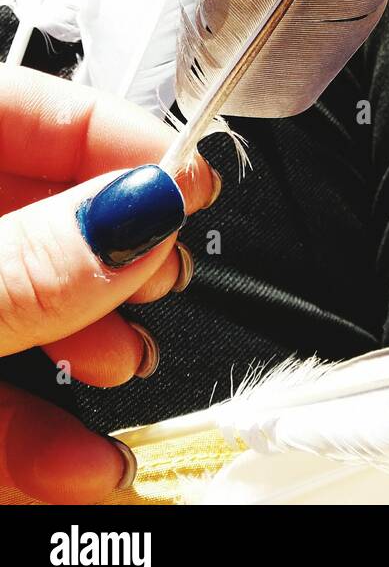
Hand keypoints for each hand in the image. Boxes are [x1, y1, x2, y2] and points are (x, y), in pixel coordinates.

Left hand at [0, 66, 218, 503]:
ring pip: (18, 306)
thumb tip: (145, 212)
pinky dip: (39, 433)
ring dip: (87, 347)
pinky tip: (87, 464)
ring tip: (131, 362)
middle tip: (168, 269)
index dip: (114, 133)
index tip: (193, 177)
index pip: (23, 102)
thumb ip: (28, 264)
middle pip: (36, 206)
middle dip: (114, 245)